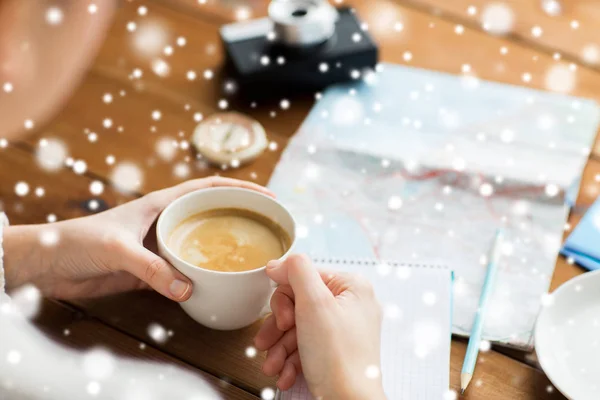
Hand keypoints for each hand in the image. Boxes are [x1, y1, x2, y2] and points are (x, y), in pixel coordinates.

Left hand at [3, 177, 272, 300]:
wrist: (48, 265)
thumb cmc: (78, 241)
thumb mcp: (117, 249)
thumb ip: (152, 268)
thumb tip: (188, 290)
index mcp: (161, 204)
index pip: (209, 188)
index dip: (240, 189)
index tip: (267, 196)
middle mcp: (165, 222)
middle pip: (211, 214)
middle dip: (240, 217)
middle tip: (268, 229)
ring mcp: (160, 247)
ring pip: (201, 245)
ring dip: (223, 250)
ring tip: (250, 259)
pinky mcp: (152, 271)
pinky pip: (184, 273)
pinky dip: (202, 278)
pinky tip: (217, 286)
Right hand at [254, 255, 384, 399]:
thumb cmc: (339, 358)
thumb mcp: (314, 303)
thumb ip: (297, 271)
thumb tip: (279, 262)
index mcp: (352, 287)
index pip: (305, 276)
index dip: (285, 298)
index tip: (281, 319)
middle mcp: (351, 306)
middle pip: (299, 303)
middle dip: (278, 328)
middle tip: (269, 342)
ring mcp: (343, 330)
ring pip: (298, 328)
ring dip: (280, 348)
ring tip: (273, 365)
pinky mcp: (335, 352)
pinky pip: (306, 347)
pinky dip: (291, 361)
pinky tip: (285, 374)